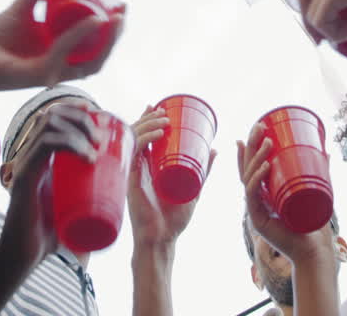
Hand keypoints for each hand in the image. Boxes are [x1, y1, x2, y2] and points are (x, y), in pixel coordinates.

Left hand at [0, 0, 125, 99]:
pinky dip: (80, 36)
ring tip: (117, 17)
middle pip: (100, 55)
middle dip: (116, 34)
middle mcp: (62, 66)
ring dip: (108, 40)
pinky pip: (65, 54)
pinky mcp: (41, 74)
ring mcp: (54, 72)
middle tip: (123, 9)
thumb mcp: (22, 7)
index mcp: (61, 54)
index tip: (120, 5)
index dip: (111, 29)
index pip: (95, 47)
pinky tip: (93, 22)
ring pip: (92, 61)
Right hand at [0, 104, 104, 264]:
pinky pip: (43, 146)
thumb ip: (87, 192)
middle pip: (51, 114)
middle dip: (79, 116)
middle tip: (100, 136)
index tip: (97, 114)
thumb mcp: (72, 203)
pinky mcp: (23, 177)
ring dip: (76, 128)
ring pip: (48, 125)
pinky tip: (87, 156)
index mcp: (39, 156)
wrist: (25, 255)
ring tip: (95, 147)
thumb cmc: (49, 231)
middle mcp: (29, 154)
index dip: (74, 108)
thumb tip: (121, 185)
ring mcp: (24, 163)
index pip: (52, 116)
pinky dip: (69, 144)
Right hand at [127, 106, 215, 247]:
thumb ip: (204, 171)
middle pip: (135, 135)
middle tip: (161, 111)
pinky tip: (154, 134)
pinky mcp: (131, 181)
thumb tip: (215, 149)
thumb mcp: (194, 189)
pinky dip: (142, 141)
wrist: (163, 239)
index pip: (141, 138)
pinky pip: (132, 155)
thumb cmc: (174, 220)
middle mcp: (137, 168)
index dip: (146, 120)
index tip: (157, 107)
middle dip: (147, 119)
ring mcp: (132, 174)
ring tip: (161, 119)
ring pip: (132, 141)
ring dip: (146, 125)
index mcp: (147, 169)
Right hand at [236, 125, 330, 265]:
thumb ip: (319, 175)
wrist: (313, 250)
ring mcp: (255, 210)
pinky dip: (257, 180)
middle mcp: (256, 201)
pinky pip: (253, 196)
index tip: (252, 131)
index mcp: (264, 195)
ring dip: (256, 158)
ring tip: (267, 141)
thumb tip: (326, 152)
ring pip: (248, 179)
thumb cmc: (312, 225)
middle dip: (251, 146)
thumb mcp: (314, 193)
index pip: (251, 169)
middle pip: (247, 169)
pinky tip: (264, 167)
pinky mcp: (258, 220)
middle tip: (258, 126)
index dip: (249, 150)